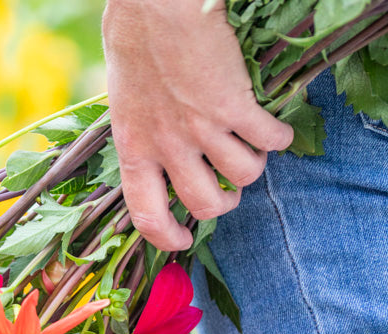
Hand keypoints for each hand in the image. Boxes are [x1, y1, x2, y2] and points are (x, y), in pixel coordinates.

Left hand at [102, 0, 293, 250]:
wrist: (154, 5)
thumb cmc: (134, 42)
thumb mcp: (123, 104)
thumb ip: (141, 136)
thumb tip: (154, 157)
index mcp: (134, 150)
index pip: (147, 216)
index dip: (166, 238)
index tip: (183, 241)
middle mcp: (167, 148)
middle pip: (205, 204)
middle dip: (223, 204)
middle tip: (228, 191)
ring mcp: (201, 129)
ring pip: (243, 176)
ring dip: (252, 167)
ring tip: (250, 148)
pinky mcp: (233, 104)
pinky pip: (268, 140)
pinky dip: (278, 138)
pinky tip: (275, 128)